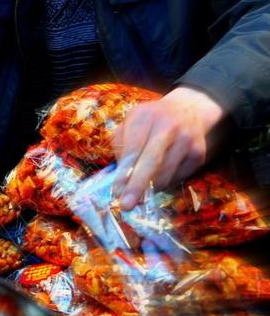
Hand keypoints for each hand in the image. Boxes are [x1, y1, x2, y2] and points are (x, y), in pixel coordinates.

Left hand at [112, 86, 224, 209]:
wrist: (188, 110)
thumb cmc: (149, 123)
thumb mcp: (129, 125)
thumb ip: (120, 148)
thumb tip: (119, 181)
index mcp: (145, 116)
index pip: (132, 150)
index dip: (124, 174)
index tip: (116, 192)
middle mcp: (168, 126)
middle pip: (152, 162)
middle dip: (137, 186)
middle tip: (126, 206)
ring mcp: (186, 139)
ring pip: (164, 175)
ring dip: (150, 188)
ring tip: (142, 188)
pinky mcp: (199, 153)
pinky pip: (177, 178)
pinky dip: (165, 183)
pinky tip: (161, 174)